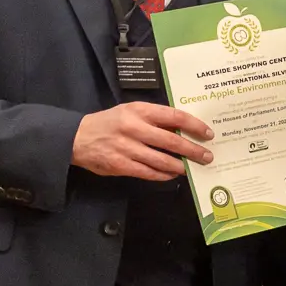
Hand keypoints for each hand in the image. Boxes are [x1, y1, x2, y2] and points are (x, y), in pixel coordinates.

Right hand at [72, 103, 212, 180]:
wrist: (77, 137)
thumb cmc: (110, 123)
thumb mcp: (131, 111)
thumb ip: (154, 119)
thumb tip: (184, 129)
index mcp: (139, 111)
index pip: (174, 116)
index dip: (194, 125)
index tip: (208, 134)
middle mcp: (134, 128)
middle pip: (171, 140)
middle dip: (193, 150)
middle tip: (207, 156)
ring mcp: (127, 148)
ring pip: (162, 160)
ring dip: (180, 166)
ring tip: (190, 168)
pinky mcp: (120, 165)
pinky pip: (148, 172)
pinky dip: (163, 175)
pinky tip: (171, 175)